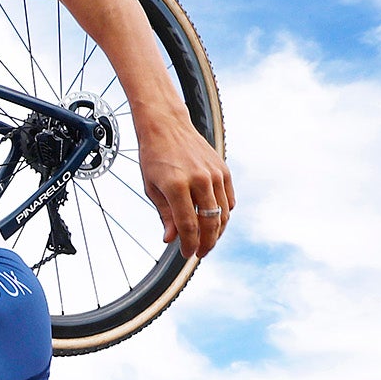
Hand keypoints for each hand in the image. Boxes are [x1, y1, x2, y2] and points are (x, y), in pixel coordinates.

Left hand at [133, 103, 232, 259]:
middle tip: (200, 253)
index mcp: (176, 185)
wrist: (166, 125)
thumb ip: (165, 215)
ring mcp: (214, 174)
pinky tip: (214, 220)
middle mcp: (199, 179)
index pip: (188, 225)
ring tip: (207, 240)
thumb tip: (171, 240)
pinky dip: (224, 213)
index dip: (189, 244)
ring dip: (217, 231)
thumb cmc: (154, 156)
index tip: (187, 254)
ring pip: (223, 213)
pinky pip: (229, 199)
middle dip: (206, 243)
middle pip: (210, 222)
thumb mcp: (152, 188)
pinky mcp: (223, 170)